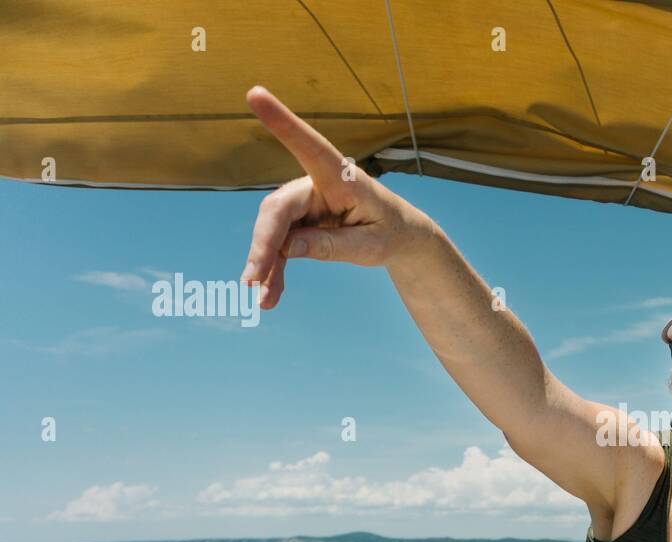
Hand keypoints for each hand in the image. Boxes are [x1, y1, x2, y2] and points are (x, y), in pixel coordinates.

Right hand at [240, 85, 436, 308]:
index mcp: (343, 178)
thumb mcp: (371, 247)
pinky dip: (275, 271)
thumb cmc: (390, 233)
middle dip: (264, 245)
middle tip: (252, 280)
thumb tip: (288, 248)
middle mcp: (317, 185)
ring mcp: (305, 204)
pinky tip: (270, 297)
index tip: (255, 93)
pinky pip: (281, 246)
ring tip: (261, 300)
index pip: (309, 146)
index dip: (282, 122)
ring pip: (274, 232)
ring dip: (266, 265)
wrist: (400, 237)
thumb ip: (334, 246)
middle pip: (278, 210)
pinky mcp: (299, 222)